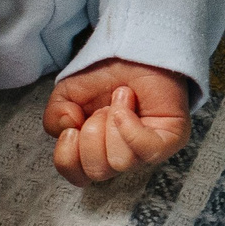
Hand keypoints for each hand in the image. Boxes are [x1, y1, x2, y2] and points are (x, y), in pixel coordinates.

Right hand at [43, 59, 194, 185]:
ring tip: (119, 99)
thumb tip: (67, 129)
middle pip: (98, 171)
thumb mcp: (67, 95)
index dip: (68, 156)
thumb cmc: (104, 76)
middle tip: (101, 109)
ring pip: (121, 161)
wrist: (132, 49)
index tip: (72, 129)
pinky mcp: (170, 139)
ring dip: (112, 123)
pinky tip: (127, 103)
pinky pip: (148, 150)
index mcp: (96, 153)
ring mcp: (147, 150)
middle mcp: (122, 157)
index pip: (78, 176)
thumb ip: (54, 117)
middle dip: (91, 135)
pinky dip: (131, 127)